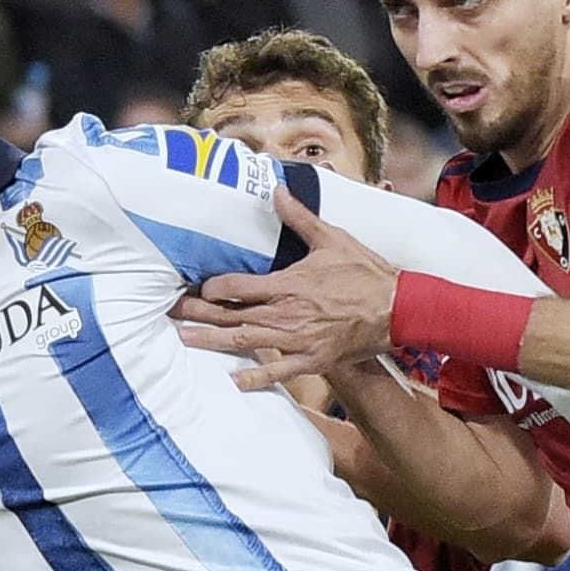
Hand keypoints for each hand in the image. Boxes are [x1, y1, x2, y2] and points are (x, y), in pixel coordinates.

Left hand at [172, 186, 397, 388]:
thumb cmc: (365, 273)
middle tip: (171, 313)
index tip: (197, 288)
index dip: (212, 288)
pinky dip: (254, 377)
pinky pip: (277, 372)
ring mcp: (296, 340)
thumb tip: (277, 189)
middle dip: (198, 315)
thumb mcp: (332, 238)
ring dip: (212, 342)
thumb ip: (299, 217)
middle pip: (231, 315)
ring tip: (184, 340)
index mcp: (287, 284)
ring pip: (244, 342)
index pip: (236, 286)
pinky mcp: (311, 360)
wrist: (398, 308)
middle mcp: (286, 314)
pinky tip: (232, 381)